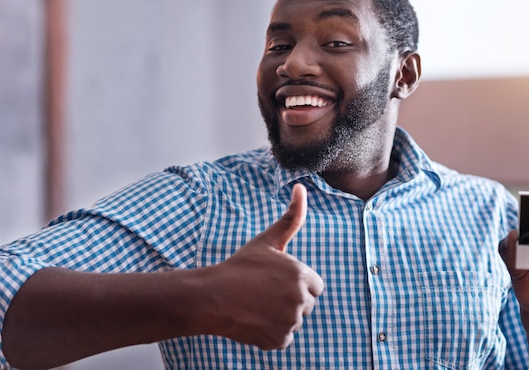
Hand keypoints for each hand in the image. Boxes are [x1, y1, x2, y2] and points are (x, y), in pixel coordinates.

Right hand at [201, 183, 323, 348]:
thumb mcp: (268, 240)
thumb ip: (291, 217)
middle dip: (290, 300)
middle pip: (307, 304)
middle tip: (264, 292)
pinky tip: (255, 319)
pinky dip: (272, 332)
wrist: (212, 297)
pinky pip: (283, 337)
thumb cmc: (240, 266)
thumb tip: (301, 188)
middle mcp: (300, 299)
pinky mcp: (279, 340)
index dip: (297, 282)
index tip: (277, 280)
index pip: (315, 286)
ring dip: (281, 316)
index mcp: (301, 275)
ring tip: (257, 305)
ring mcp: (290, 322)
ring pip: (294, 320)